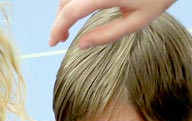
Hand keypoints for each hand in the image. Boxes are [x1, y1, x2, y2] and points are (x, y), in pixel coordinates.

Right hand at [50, 0, 177, 46]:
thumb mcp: (138, 21)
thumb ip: (108, 34)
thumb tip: (81, 45)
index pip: (70, 13)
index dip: (57, 28)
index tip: (53, 42)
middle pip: (65, 1)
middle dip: (59, 19)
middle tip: (61, 37)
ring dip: (66, 8)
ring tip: (69, 24)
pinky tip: (79, 8)